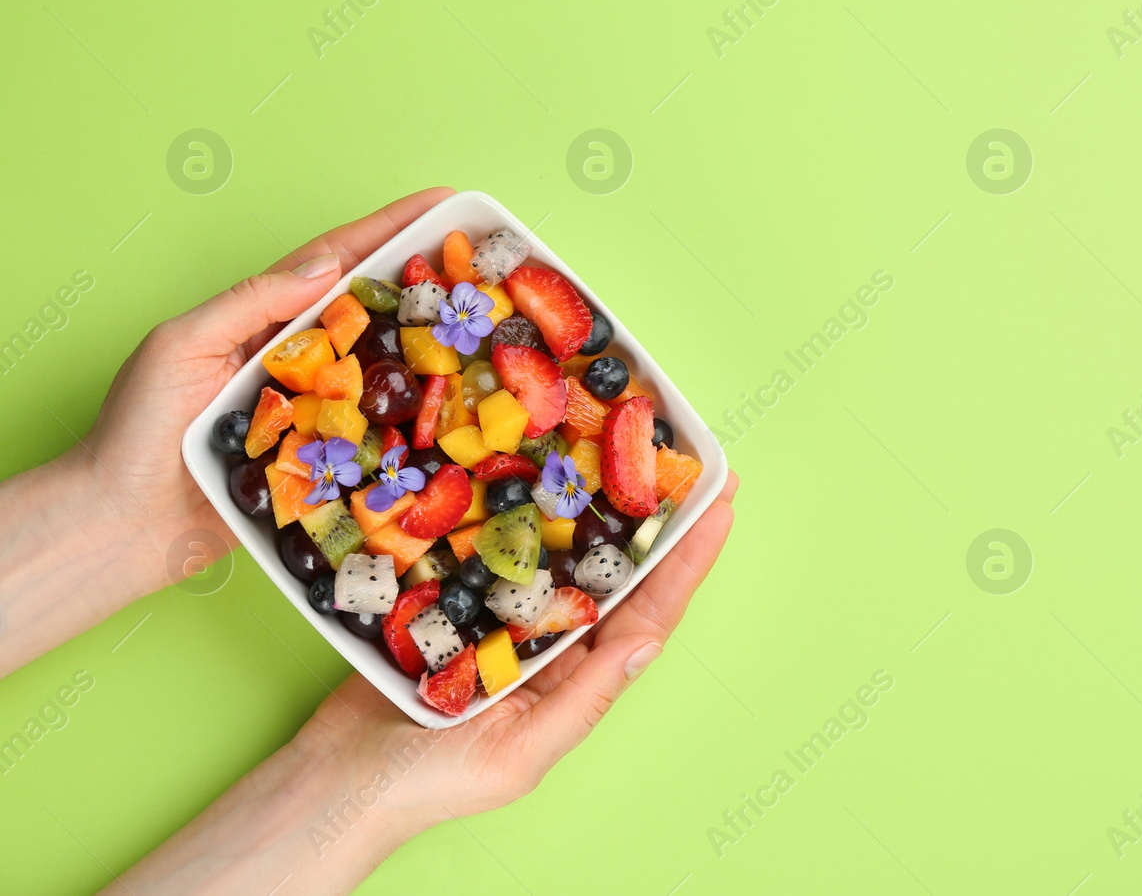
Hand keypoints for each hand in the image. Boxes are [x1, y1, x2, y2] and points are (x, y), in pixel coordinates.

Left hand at [0, 189, 451, 677]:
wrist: (120, 526)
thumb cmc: (136, 430)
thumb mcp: (182, 344)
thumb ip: (252, 302)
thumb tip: (329, 266)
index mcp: (265, 322)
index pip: (337, 262)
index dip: (389, 229)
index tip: (443, 204)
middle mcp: (299, 363)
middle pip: (376, 312)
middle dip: (429, 282)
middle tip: (485, 262)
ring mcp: (316, 413)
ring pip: (387, 373)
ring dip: (436, 350)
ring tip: (489, 325)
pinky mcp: (326, 466)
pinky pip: (380, 440)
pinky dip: (418, 425)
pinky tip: (458, 413)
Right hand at [110, 472, 738, 895]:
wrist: (330, 784)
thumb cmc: (427, 786)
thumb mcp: (517, 753)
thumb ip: (583, 699)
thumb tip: (647, 644)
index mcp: (575, 679)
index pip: (648, 610)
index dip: (688, 559)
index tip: (722, 503)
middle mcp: (547, 641)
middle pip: (613, 568)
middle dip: (651, 515)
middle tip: (685, 455)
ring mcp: (499, 616)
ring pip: (557, 547)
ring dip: (587, 500)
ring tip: (621, 444)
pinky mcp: (448, 596)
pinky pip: (489, 545)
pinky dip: (510, 508)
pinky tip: (527, 465)